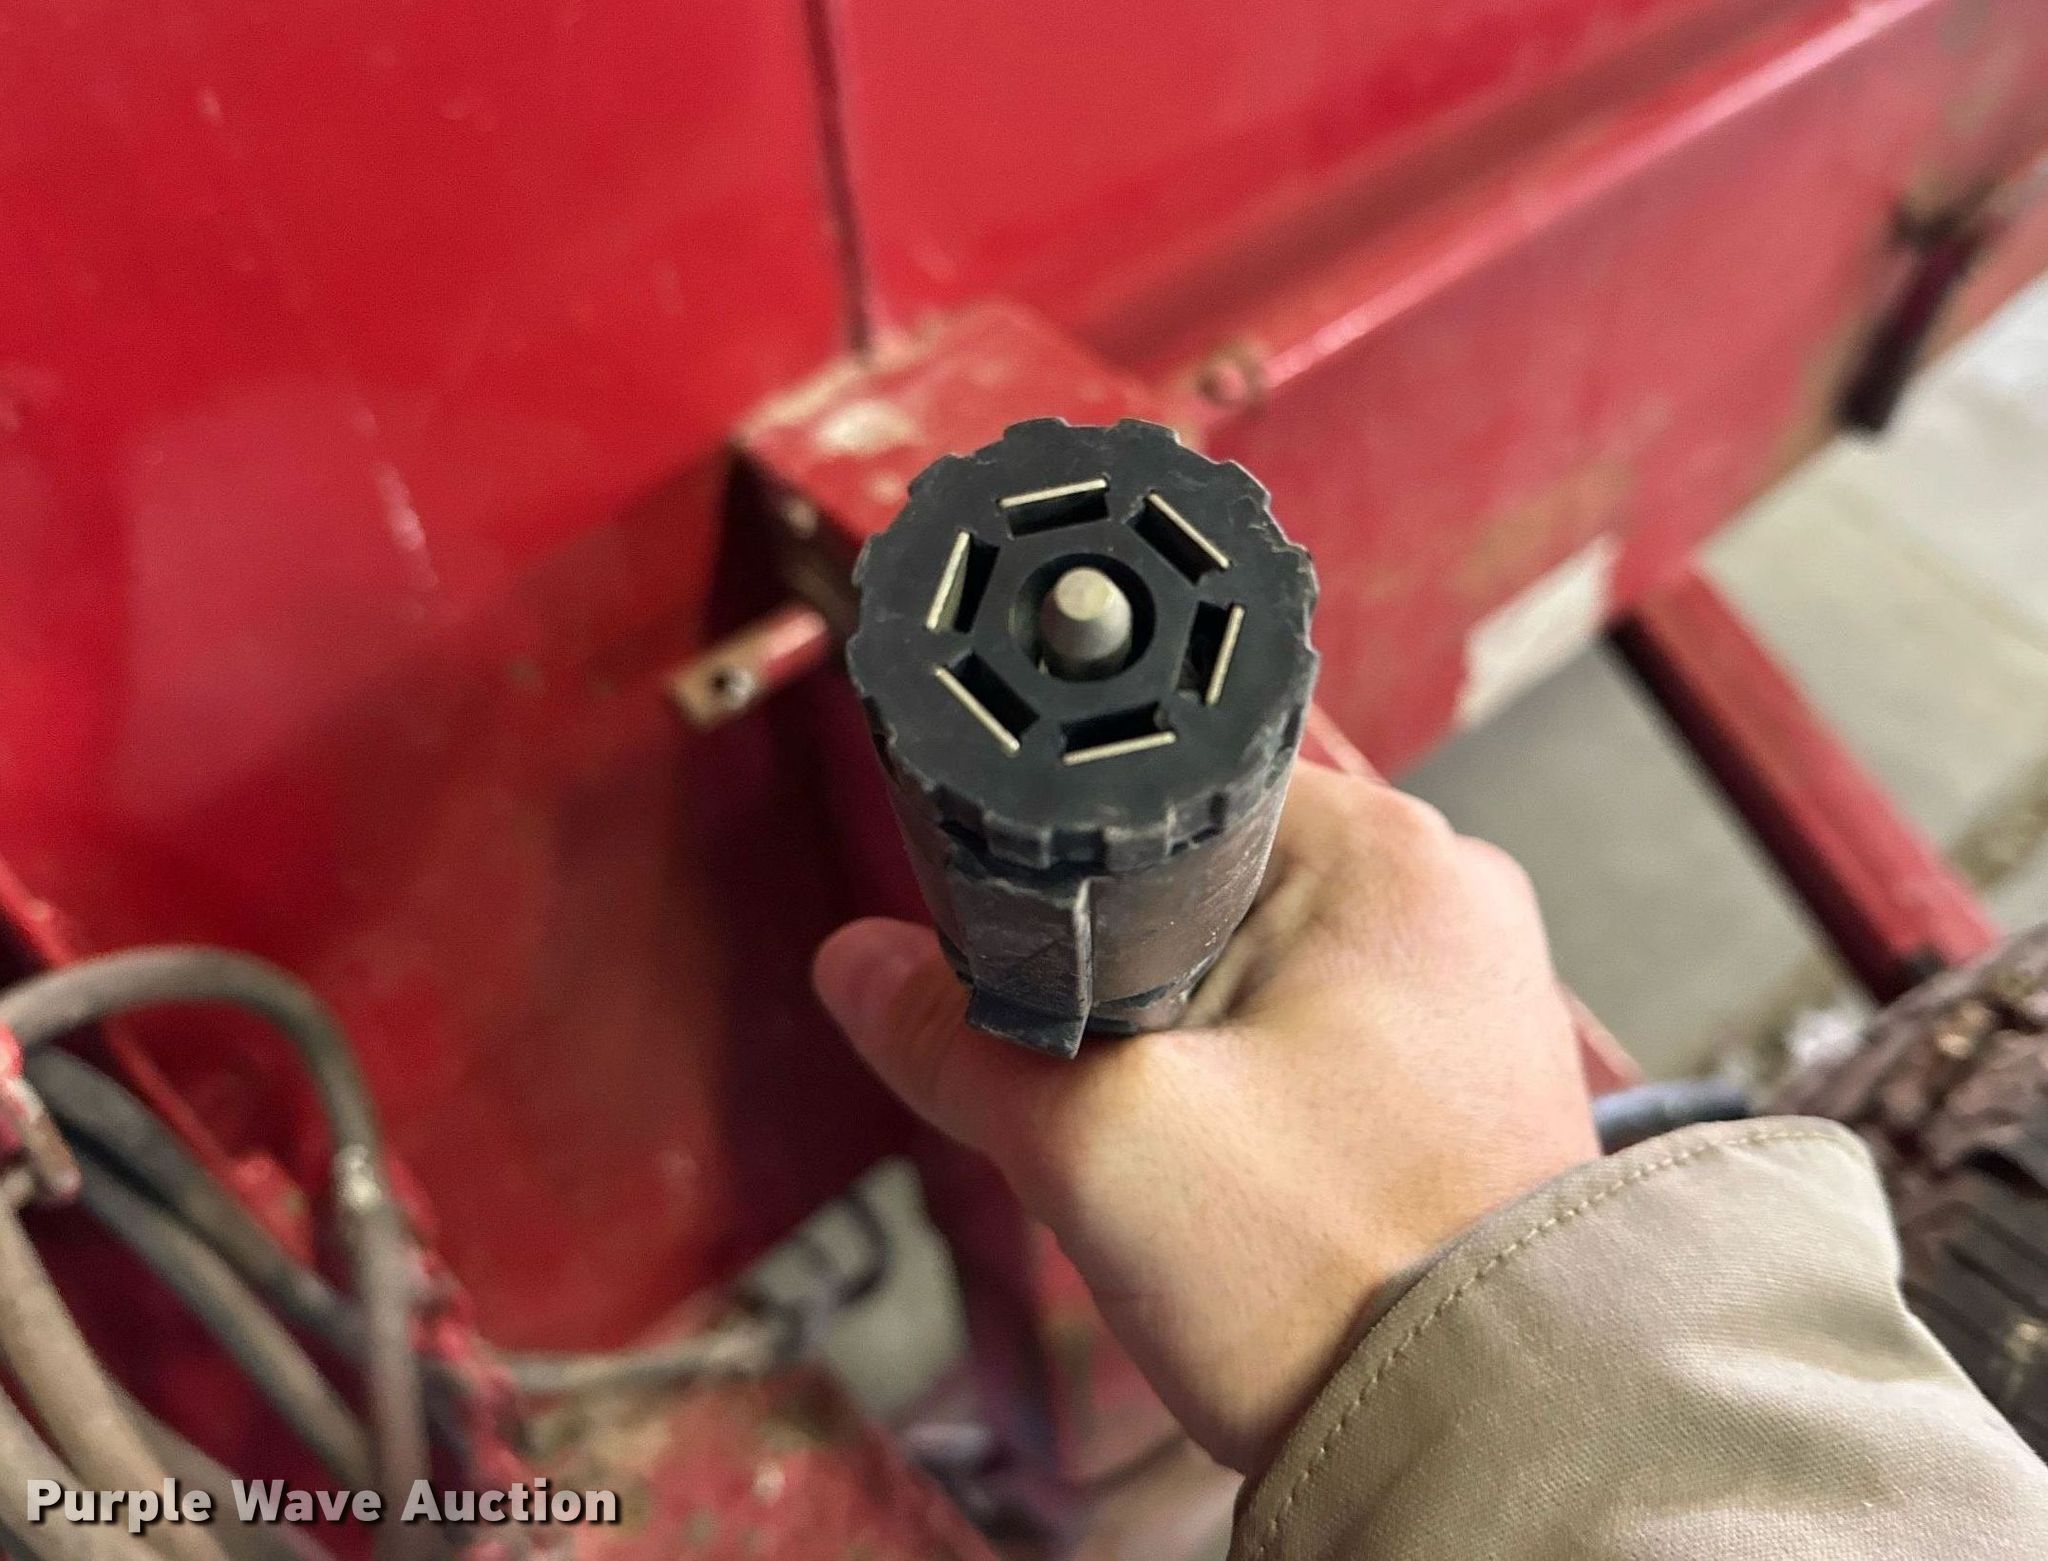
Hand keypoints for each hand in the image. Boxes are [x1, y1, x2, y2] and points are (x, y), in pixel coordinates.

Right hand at [812, 762, 1597, 1473]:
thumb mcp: (1098, 1147)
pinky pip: (1314, 1040)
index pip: (1170, 797)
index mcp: (1382, 850)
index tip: (1046, 971)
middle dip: (1135, 991)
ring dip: (1196, 1049)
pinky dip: (1260, 1095)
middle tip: (1140, 1102)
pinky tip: (1254, 1172)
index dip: (1072, 881)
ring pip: (1255, 975)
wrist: (1474, 1436)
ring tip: (1209, 1149)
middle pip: (1205, 890)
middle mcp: (1447, 895)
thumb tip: (861, 967)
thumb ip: (955, 1038)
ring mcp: (1467, 989)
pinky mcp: (1462, 1072)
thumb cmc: (1341, 1283)